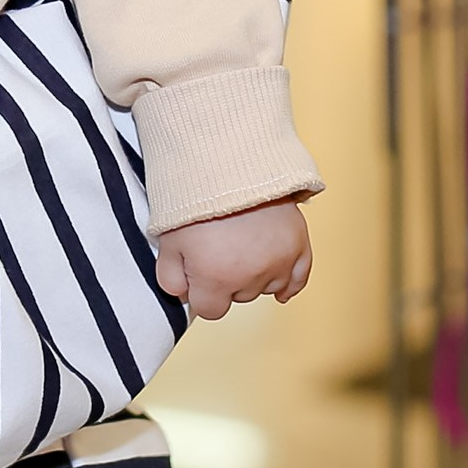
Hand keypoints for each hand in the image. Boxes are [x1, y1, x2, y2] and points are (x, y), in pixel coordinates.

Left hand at [156, 200, 311, 320]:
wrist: (227, 158)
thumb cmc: (193, 195)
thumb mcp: (167, 237)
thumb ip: (170, 277)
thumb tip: (182, 295)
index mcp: (217, 278)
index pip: (210, 310)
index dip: (200, 292)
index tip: (197, 274)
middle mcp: (252, 276)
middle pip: (239, 296)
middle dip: (226, 279)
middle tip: (217, 246)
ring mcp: (279, 261)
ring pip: (266, 287)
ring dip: (254, 274)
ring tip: (241, 245)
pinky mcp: (298, 244)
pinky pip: (300, 279)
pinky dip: (289, 283)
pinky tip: (281, 290)